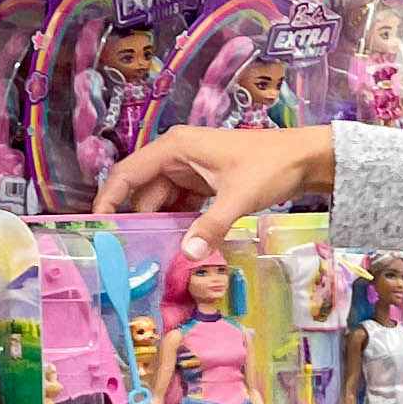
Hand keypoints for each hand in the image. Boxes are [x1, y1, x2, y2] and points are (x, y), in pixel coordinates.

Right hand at [99, 124, 337, 256]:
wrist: (305, 158)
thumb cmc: (271, 166)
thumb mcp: (239, 197)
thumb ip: (211, 225)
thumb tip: (187, 254)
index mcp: (175, 148)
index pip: (127, 173)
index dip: (109, 198)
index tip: (97, 226)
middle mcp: (176, 155)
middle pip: (142, 190)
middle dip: (136, 219)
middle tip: (127, 253)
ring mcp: (189, 169)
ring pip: (161, 200)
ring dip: (158, 224)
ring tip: (150, 255)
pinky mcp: (203, 182)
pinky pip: (179, 204)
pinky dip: (177, 223)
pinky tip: (177, 246)